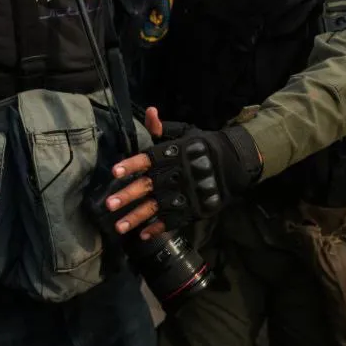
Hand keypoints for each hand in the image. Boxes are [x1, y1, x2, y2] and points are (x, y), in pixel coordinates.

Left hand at [110, 116, 259, 238]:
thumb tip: (150, 111)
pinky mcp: (195, 209)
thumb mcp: (185, 133)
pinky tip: (143, 234)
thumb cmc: (204, 146)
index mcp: (173, 153)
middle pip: (149, 185)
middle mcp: (177, 174)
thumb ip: (163, 128)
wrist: (236, 163)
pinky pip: (174, 220)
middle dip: (128, 195)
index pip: (149, 158)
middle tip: (109, 204)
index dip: (132, 165)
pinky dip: (158, 228)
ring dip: (137, 217)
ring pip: (157, 207)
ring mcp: (186, 193)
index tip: (115, 172)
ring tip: (119, 226)